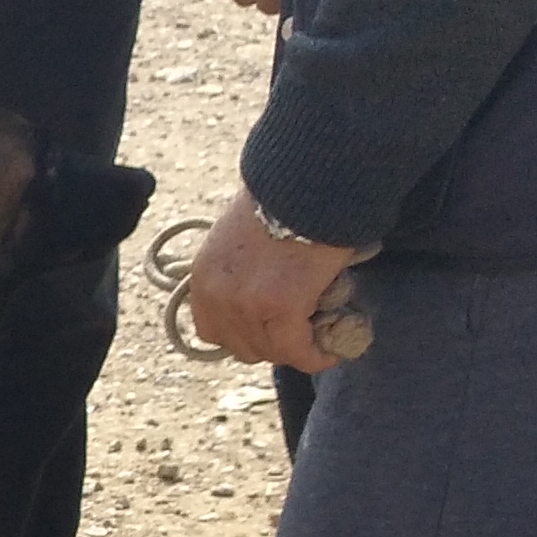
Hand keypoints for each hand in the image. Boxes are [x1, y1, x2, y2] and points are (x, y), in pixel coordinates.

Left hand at [184, 187, 371, 374]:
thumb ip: (243, 271)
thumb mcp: (241, 238)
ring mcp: (246, 305)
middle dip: (271, 343)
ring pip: (271, 352)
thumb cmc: (284, 200)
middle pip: (241, 347)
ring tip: (319, 335)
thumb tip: (267, 293)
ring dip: (296, 348)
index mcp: (204, 276)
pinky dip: (316, 356)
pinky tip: (331, 352)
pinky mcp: (280, 309)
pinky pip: (297, 351)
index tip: (268, 331)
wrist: (306, 180)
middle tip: (300, 332)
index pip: (212, 331)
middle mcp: (216, 295)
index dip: (244, 335)